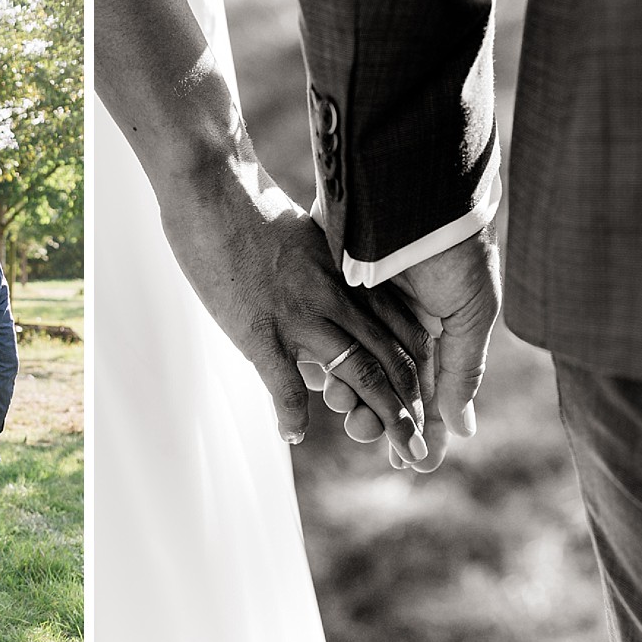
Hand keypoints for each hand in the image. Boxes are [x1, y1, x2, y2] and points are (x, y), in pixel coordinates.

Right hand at [157, 148, 433, 462]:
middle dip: (412, 410)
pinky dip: (292, 413)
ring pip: (359, 376)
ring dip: (382, 419)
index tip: (428, 405)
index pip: (401, 332)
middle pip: (391, 362)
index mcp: (347, 278)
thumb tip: (319, 310)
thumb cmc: (250, 210)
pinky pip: (285, 384)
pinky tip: (295, 433)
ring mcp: (301, 316)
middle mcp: (335, 300)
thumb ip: (319, 279)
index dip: (419, 372)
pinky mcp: (262, 329)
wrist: (214, 189)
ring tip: (398, 452)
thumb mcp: (303, 243)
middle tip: (423, 450)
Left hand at [311, 226, 500, 470]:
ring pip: (348, 365)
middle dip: (376, 414)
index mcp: (435, 326)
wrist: (403, 184)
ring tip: (342, 401)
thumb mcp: (469, 310)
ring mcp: (359, 303)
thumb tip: (460, 429)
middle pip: (383, 385)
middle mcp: (395, 319)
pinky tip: (313, 376)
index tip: (413, 464)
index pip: (425, 390)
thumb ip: (461, 368)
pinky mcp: (324, 284)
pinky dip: (314, 356)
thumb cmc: (450, 248)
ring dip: (346, 391)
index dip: (419, 426)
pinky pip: (317, 332)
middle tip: (365, 431)